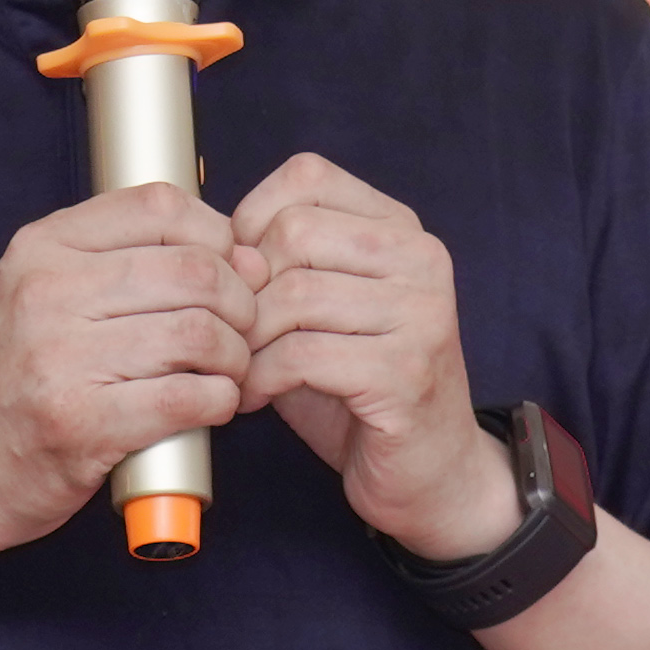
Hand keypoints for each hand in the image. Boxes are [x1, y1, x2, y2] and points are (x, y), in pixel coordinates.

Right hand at [0, 188, 256, 548]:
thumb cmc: (13, 379)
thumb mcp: (44, 294)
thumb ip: (127, 262)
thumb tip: (242, 257)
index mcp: (42, 249)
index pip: (160, 206)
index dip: (217, 236)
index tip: (227, 272)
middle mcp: (46, 293)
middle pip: (193, 270)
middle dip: (240, 304)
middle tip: (241, 333)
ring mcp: (60, 359)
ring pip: (199, 332)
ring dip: (235, 357)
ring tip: (227, 373)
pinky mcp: (81, 424)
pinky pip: (188, 397)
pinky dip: (220, 401)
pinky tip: (212, 406)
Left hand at [230, 155, 512, 557]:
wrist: (430, 472)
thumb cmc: (359, 389)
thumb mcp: (316, 311)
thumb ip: (275, 270)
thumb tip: (219, 248)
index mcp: (400, 230)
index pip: (307, 177)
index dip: (252, 220)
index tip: (241, 279)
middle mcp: (421, 260)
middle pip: (293, 234)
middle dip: (245, 290)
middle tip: (234, 336)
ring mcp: (421, 314)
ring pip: (293, 295)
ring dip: (247, 341)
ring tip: (239, 370)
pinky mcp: (406, 372)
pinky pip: (303, 355)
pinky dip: (261, 379)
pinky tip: (256, 398)